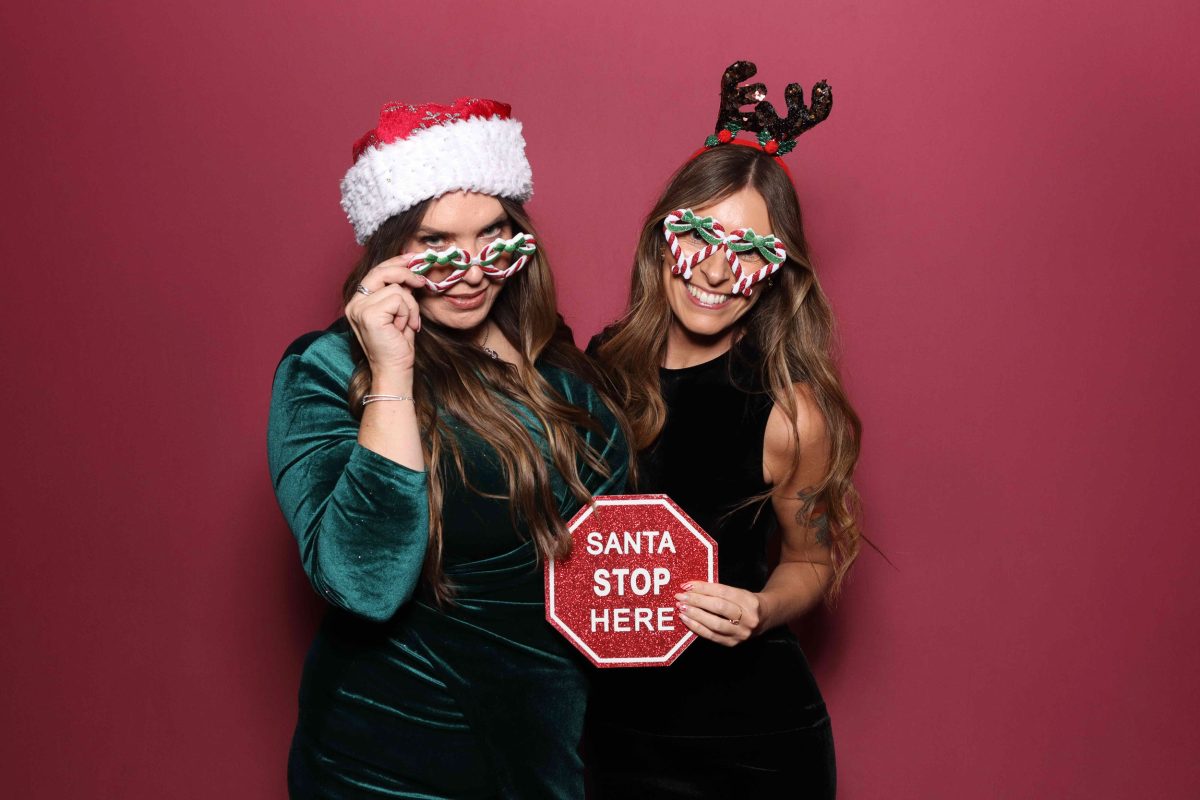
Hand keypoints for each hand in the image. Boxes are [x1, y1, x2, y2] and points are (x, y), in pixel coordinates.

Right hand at [344, 256, 426, 379]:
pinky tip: (404, 328)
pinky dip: (408, 313)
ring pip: (396, 288)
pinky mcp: (369, 314)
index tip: (413, 258)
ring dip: (410, 306)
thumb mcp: (400, 313)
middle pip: (382, 271)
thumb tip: (412, 272)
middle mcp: (354, 303)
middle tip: (422, 282)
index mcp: (359, 302)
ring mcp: (359, 308)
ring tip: (408, 324)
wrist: (395, 371)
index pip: (376, 272)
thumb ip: (400, 293)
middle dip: (406, 272)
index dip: (396, 262)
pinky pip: (399, 299)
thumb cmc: (398, 346)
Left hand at [675, 581, 762, 646]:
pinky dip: (696, 627)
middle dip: (697, 601)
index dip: (703, 588)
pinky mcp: (732, 643)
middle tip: (681, 597)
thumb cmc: (745, 603)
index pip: (722, 592)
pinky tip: (686, 620)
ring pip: (714, 623)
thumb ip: (717, 590)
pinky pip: (711, 636)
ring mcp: (741, 633)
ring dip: (694, 615)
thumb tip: (691, 587)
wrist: (763, 619)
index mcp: (749, 601)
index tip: (687, 586)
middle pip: (718, 607)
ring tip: (682, 608)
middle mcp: (748, 618)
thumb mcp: (738, 592)